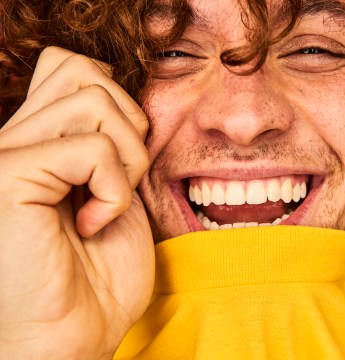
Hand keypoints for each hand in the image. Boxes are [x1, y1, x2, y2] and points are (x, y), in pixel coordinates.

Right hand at [0, 47, 154, 359]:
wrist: (75, 337)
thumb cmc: (98, 275)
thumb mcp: (115, 193)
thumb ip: (107, 140)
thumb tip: (116, 93)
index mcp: (34, 141)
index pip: (69, 67)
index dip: (116, 103)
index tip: (122, 164)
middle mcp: (10, 139)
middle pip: (83, 71)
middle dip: (129, 126)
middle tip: (120, 182)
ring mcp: (4, 155)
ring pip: (94, 98)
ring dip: (127, 159)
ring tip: (108, 205)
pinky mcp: (7, 176)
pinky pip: (94, 149)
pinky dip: (115, 190)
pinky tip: (93, 224)